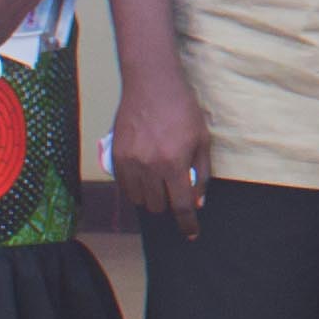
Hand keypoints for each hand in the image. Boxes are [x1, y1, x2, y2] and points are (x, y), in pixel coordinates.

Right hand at [107, 65, 210, 235]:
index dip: (187, 224)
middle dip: (169, 204)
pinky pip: (124, 186)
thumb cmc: (182, 109)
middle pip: (158, 206)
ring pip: (139, 199)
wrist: (152, 84)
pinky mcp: (116, 155)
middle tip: (175, 190)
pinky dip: (135, 188)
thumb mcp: (202, 140)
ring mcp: (130, 161)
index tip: (191, 234)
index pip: (181, 206)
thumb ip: (201, 174)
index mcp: (174, 163)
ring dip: (151, 197)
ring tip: (159, 181)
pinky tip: (144, 176)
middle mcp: (150, 166)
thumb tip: (197, 202)